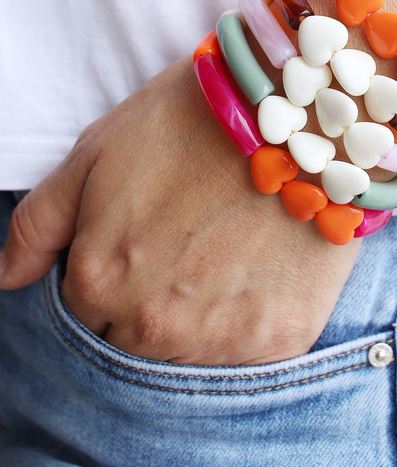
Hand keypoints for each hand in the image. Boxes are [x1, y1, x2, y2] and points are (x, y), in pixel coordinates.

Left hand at [0, 56, 360, 365]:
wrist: (297, 109)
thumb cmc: (190, 119)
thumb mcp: (95, 153)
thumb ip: (40, 224)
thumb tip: (6, 279)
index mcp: (98, 284)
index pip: (86, 317)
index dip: (114, 278)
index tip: (147, 242)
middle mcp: (152, 328)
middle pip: (136, 344)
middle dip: (153, 304)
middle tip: (190, 246)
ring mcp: (220, 340)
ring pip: (191, 356)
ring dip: (202, 318)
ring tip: (229, 253)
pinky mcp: (281, 339)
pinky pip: (250, 354)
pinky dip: (252, 320)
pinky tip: (263, 269)